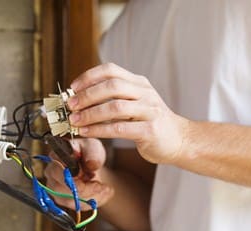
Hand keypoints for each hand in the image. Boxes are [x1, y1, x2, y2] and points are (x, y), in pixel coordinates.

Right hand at [44, 138, 113, 209]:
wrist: (92, 166)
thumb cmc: (88, 153)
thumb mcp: (93, 147)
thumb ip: (92, 153)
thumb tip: (91, 164)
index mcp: (54, 158)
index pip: (55, 171)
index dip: (72, 178)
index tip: (91, 176)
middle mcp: (51, 175)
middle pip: (60, 190)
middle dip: (84, 190)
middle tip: (100, 185)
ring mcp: (56, 190)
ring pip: (70, 201)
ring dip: (90, 196)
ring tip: (105, 188)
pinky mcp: (65, 201)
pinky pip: (79, 207)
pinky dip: (94, 201)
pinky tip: (103, 192)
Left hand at [68, 63, 188, 163]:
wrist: (180, 140)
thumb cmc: (150, 124)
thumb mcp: (134, 104)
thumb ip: (113, 100)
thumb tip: (79, 100)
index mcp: (139, 83)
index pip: (111, 70)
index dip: (89, 77)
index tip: (72, 88)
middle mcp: (145, 93)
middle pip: (112, 86)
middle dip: (87, 95)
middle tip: (71, 105)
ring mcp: (149, 111)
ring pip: (115, 107)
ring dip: (90, 114)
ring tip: (74, 121)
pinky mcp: (150, 130)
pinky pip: (120, 128)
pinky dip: (100, 130)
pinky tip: (87, 132)